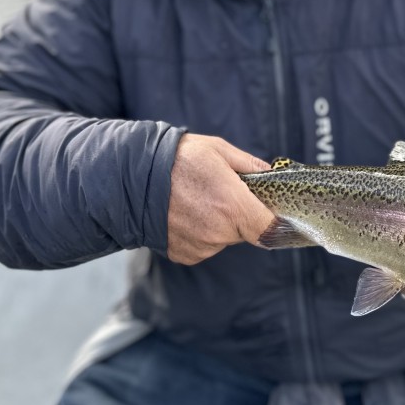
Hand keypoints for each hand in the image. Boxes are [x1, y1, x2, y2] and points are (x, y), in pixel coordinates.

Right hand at [167, 133, 275, 265]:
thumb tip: (271, 174)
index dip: (274, 222)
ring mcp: (200, 246)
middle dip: (239, 215)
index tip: (271, 212)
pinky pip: (202, 246)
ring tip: (196, 200)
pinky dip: (198, 233)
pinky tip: (184, 213)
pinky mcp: (184, 254)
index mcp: (233, 206)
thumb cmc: (177, 159)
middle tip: (220, 194)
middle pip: (244, 231)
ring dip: (217, 224)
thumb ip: (249, 165)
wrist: (131, 179)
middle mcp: (219, 232)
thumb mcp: (218, 150)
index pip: (269, 229)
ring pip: (222, 238)